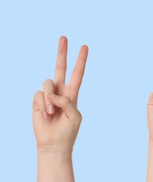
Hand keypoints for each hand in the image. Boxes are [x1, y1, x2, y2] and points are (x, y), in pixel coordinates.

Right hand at [33, 36, 88, 151]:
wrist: (54, 143)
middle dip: (62, 53)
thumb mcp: (75, 116)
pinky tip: (45, 114)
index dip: (80, 61)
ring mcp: (48, 96)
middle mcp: (60, 92)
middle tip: (64, 37)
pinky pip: (39, 94)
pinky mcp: (37, 101)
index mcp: (73, 95)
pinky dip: (42, 104)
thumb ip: (67, 101)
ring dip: (50, 99)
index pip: (77, 74)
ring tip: (51, 113)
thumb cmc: (68, 131)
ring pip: (48, 83)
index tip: (84, 46)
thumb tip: (52, 93)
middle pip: (60, 68)